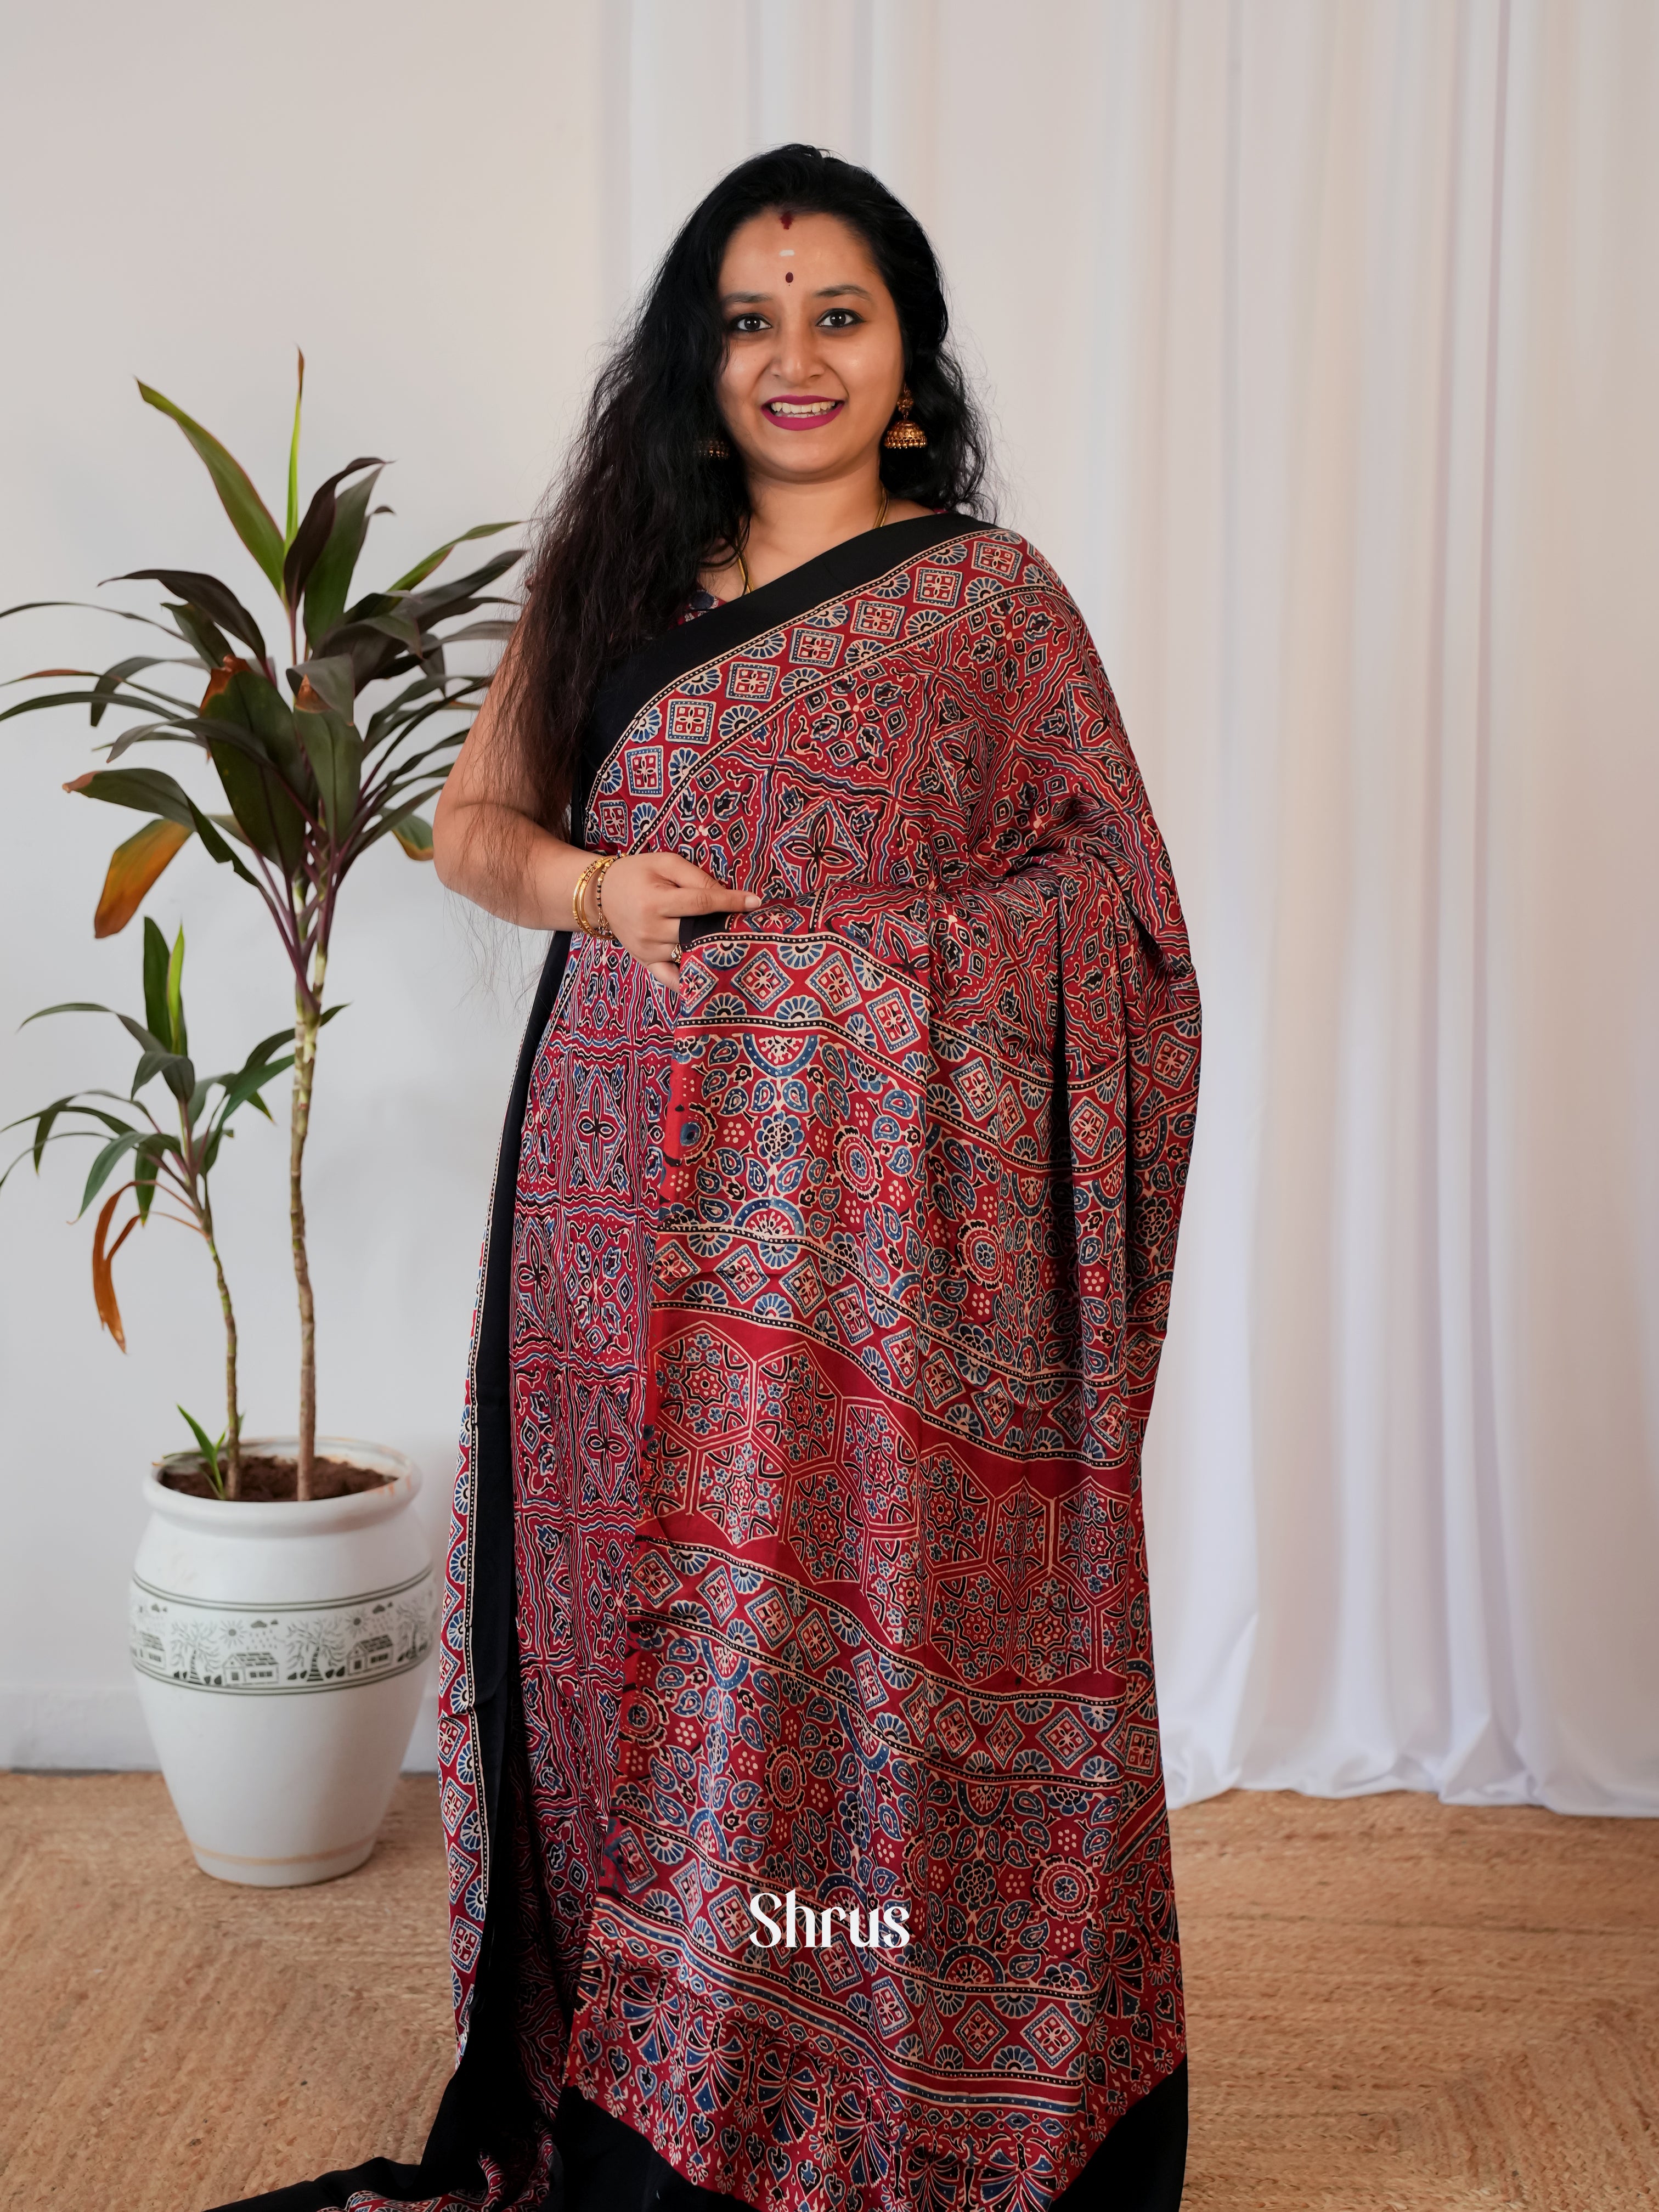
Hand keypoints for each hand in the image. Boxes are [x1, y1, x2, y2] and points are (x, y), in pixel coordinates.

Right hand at [595, 852, 759, 990]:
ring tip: (736, 946)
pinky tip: (711, 980)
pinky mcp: (646, 962)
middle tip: (751, 925)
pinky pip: (670, 979)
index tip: (755, 902)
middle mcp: (651, 930)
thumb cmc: (635, 873)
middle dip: (725, 928)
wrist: (599, 894)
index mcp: (656, 901)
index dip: (731, 902)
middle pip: (698, 932)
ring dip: (713, 951)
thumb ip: (695, 877)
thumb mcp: (664, 863)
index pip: (702, 903)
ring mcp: (648, 950)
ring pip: (689, 954)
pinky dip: (690, 982)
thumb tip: (725, 894)